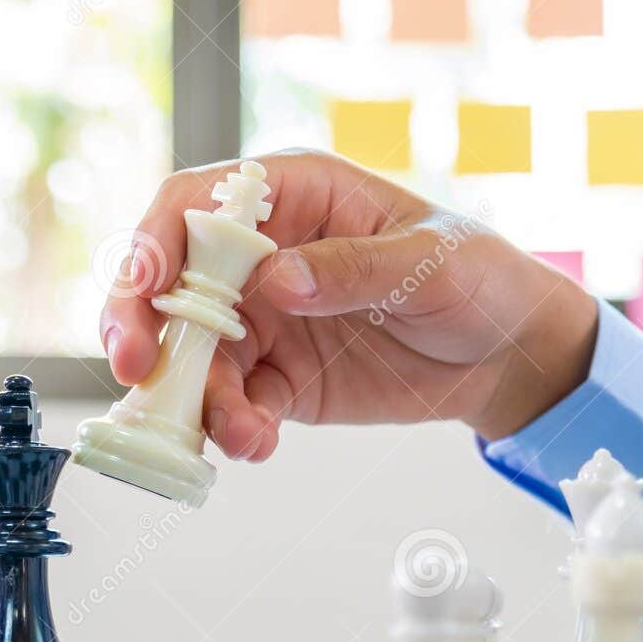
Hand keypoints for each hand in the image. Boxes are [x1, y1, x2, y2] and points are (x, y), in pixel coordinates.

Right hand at [98, 149, 598, 460]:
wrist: (507, 356)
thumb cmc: (477, 277)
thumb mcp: (429, 260)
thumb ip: (352, 268)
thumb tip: (277, 280)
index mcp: (288, 198)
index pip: (192, 207)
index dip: (154, 242)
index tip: (145, 285)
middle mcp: (256, 258)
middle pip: (167, 285)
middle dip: (140, 327)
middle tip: (135, 371)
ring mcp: (259, 321)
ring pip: (190, 356)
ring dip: (193, 397)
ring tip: (236, 431)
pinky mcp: (273, 379)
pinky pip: (230, 404)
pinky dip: (231, 428)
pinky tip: (255, 443)